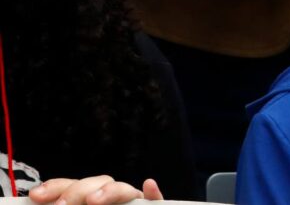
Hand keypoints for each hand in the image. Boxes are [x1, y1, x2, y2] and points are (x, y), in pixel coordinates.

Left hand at [29, 177, 162, 204]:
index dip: (54, 187)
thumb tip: (47, 203)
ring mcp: (132, 203)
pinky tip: (149, 185)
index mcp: (88, 200)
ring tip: (94, 201)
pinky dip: (154, 193)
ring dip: (109, 191)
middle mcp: (110, 200)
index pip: (71, 186)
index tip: (36, 196)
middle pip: (97, 182)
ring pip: (124, 188)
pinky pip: (157, 200)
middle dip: (78, 191)